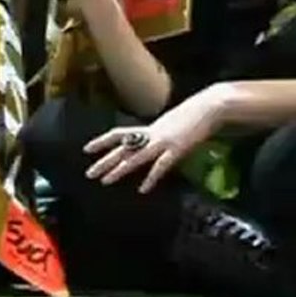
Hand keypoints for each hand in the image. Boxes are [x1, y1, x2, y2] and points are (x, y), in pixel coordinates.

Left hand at [83, 93, 217, 193]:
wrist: (209, 107)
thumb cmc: (192, 116)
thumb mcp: (170, 124)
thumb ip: (158, 135)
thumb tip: (150, 143)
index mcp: (149, 129)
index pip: (119, 134)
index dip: (102, 141)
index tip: (87, 149)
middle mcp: (151, 135)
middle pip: (123, 149)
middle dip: (105, 161)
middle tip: (89, 173)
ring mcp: (162, 142)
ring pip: (135, 157)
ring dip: (119, 169)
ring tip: (105, 181)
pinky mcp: (176, 149)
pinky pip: (160, 166)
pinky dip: (151, 178)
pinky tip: (142, 189)